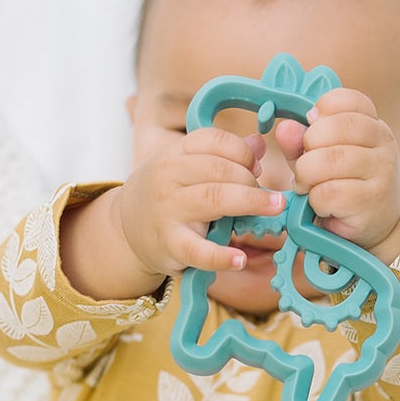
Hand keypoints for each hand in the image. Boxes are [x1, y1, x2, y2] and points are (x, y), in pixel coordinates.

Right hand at [61, 128, 285, 301]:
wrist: (125, 227)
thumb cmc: (167, 193)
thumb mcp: (187, 166)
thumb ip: (224, 156)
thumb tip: (259, 144)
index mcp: (176, 153)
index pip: (214, 141)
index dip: (243, 152)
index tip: (255, 167)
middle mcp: (169, 177)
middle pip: (219, 169)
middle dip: (250, 179)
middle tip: (269, 195)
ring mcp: (168, 211)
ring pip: (213, 199)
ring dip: (250, 202)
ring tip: (274, 208)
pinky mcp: (170, 244)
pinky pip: (198, 251)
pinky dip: (221, 256)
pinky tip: (240, 259)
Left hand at [273, 88, 399, 263]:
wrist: (378, 227)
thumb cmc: (346, 186)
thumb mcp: (322, 158)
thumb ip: (302, 142)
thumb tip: (285, 128)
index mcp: (372, 124)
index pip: (347, 100)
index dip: (321, 111)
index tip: (311, 129)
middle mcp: (383, 142)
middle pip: (336, 127)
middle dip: (309, 145)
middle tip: (305, 165)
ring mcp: (382, 170)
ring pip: (330, 159)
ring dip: (307, 175)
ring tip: (308, 186)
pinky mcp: (372, 200)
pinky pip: (330, 192)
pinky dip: (315, 200)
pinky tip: (321, 205)